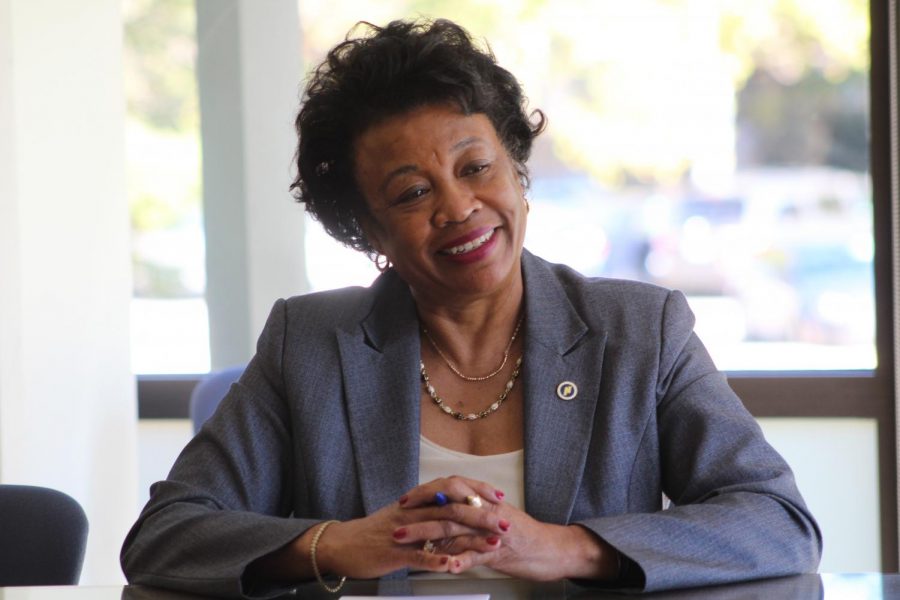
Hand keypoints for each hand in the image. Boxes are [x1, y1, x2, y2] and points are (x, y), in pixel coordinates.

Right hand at [315, 477, 504, 578]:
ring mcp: (404, 532)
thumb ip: (427, 509)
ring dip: (469, 538)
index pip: (452, 490)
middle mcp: (414, 512)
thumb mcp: (405, 515)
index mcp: (417, 501)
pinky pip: (417, 556)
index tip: (499, 496)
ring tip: (491, 544)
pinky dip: (436, 560)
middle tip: (505, 522)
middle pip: (453, 508)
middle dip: (483, 516)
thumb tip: (450, 505)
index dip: (477, 492)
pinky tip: (453, 564)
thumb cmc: (374, 532)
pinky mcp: (394, 552)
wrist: (341, 543)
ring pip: (441, 530)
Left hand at [396, 475, 618, 580]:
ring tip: (408, 544)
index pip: (449, 491)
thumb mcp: (493, 520)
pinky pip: (477, 555)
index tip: (403, 502)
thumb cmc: (522, 536)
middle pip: (447, 510)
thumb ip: (470, 517)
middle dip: (418, 519)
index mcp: (483, 501)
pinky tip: (443, 565)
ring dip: (429, 538)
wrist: (553, 548)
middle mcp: (486, 511)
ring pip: (457, 530)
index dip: (424, 495)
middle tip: (396, 526)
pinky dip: (459, 560)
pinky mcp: (502, 550)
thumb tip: (443, 516)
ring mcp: (493, 530)